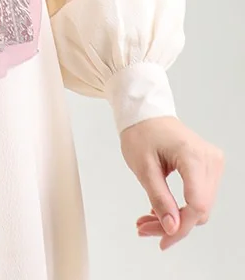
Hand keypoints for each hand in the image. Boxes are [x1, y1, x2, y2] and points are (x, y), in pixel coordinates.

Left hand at [120, 115, 224, 250]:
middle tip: (144, 228)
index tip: (162, 241)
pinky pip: (200, 196)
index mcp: (192, 155)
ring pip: (200, 207)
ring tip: (148, 220)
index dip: (181, 228)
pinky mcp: (210, 167)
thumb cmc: (142, 133)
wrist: (146, 114)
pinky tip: (161, 211)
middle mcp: (209, 159)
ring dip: (176, 218)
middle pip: (199, 209)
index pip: (196, 205)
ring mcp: (213, 163)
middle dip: (173, 224)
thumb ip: (159, 198)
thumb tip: (172, 228)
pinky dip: (181, 208)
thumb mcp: (143, 167)